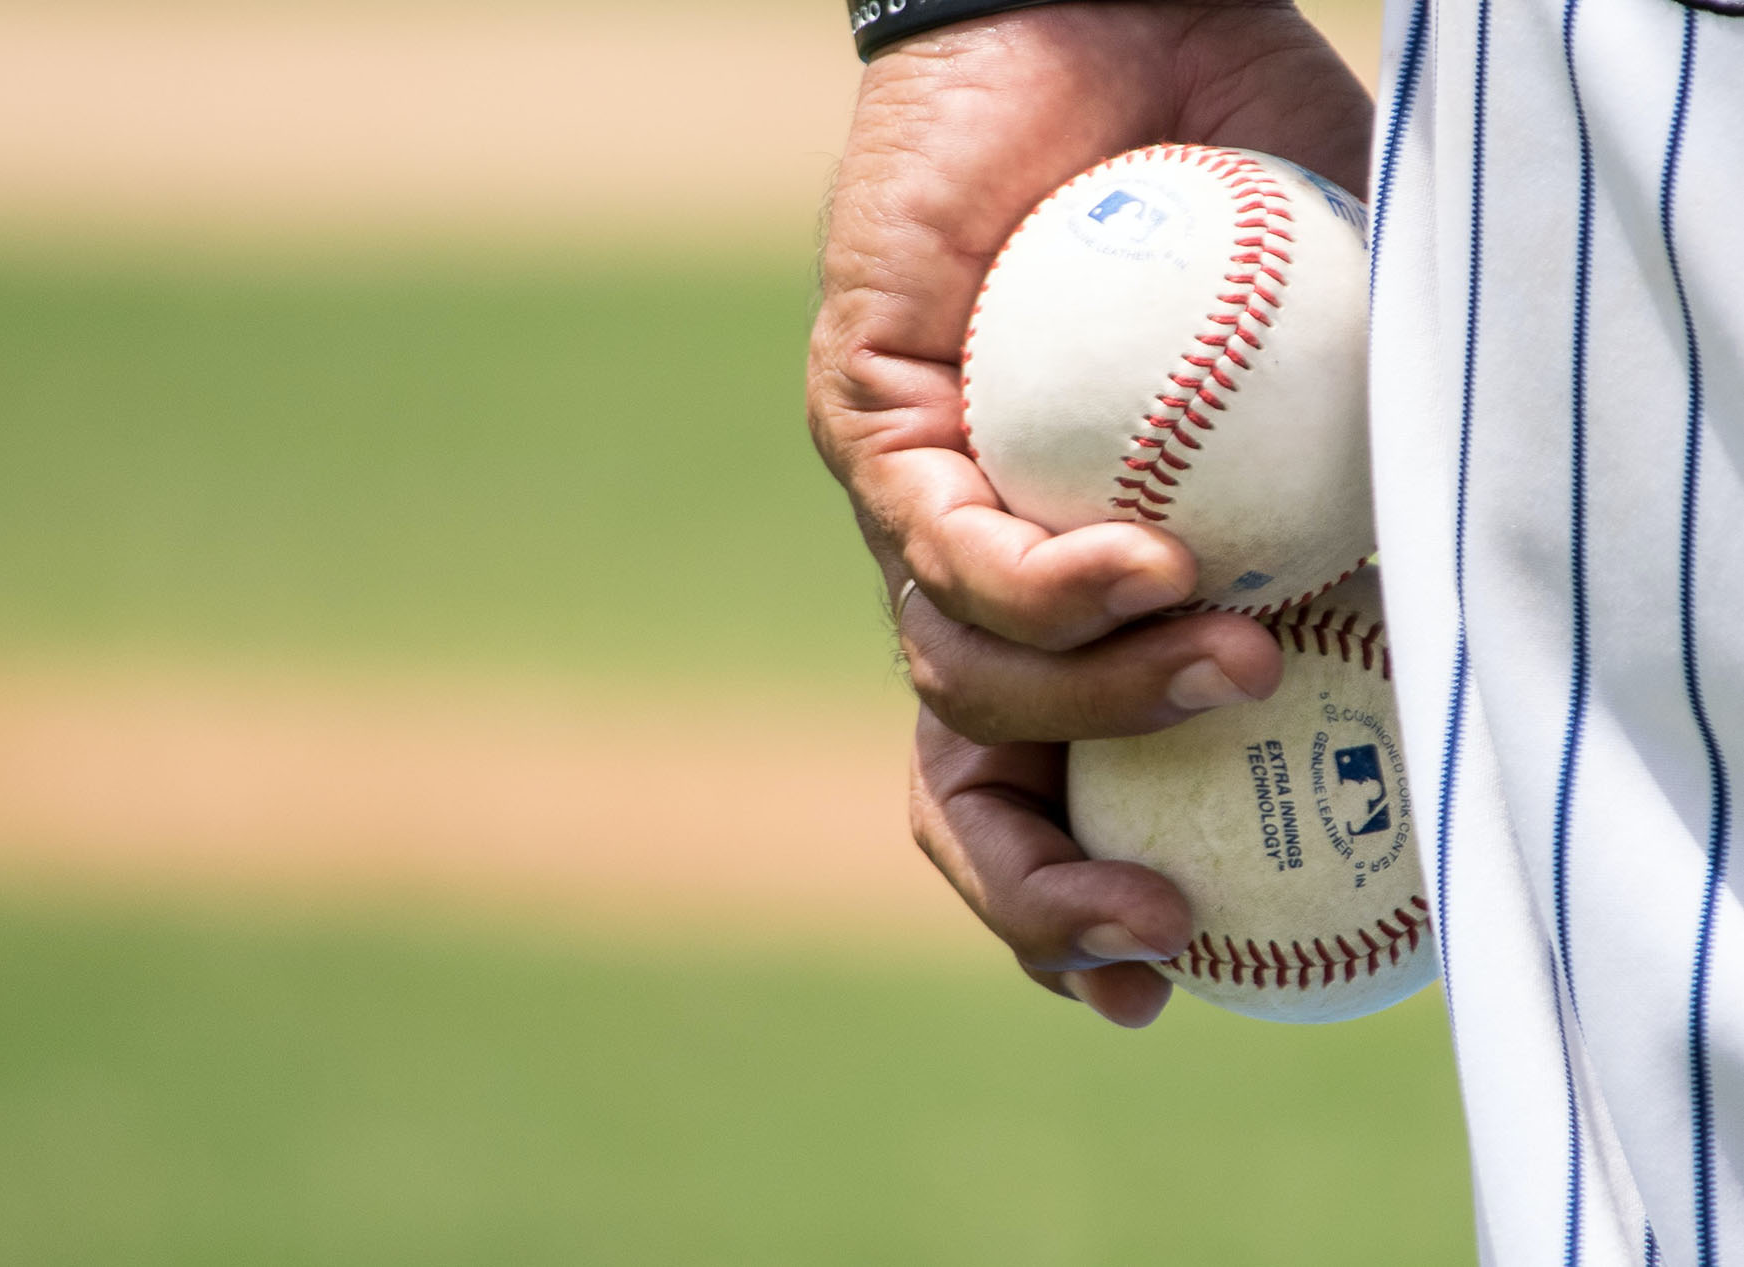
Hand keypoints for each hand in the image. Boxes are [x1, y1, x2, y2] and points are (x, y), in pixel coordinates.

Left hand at [809, 2, 1373, 1022]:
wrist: (1121, 27)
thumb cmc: (1249, 196)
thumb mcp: (1350, 370)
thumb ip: (1385, 491)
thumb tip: (1466, 621)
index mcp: (1071, 596)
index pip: (1045, 787)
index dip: (1081, 903)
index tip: (1167, 976)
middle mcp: (977, 572)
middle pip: (962, 784)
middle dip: (1040, 892)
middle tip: (1155, 936)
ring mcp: (916, 502)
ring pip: (956, 682)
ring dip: (1102, 708)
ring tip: (1230, 659)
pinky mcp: (868, 415)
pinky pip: (938, 544)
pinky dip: (1050, 583)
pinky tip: (1151, 556)